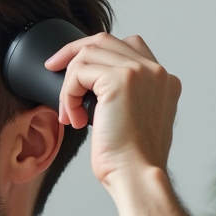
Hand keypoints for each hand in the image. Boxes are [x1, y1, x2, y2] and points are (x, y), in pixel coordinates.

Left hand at [44, 32, 180, 187]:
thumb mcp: (133, 121)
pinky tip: (73, 118)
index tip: (74, 71)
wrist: (136, 174)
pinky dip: (68, 94)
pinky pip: (79, 72)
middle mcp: (156, 71)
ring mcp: (140, 71)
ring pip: (87, 54)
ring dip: (69, 84)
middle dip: (73, 52)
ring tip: (69, 114)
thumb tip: (91, 90)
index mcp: (163, 80)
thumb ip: (124, 99)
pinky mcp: (120, 79)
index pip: (128, 46)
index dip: (96, 53)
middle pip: (105, 40)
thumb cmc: (129, 160)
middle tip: (52, 68)